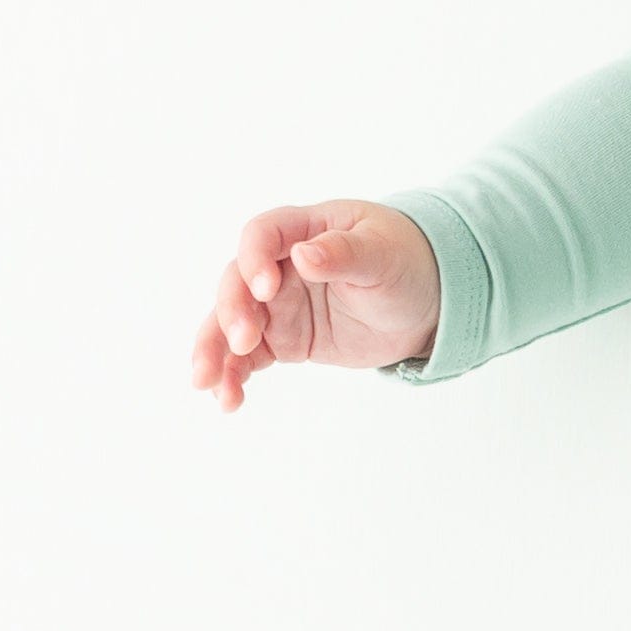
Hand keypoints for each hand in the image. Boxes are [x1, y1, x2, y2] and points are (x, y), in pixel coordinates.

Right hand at [190, 202, 443, 408]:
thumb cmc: (404, 263)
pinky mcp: (282, 340)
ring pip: (231, 324)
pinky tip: (228, 400)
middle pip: (236, 282)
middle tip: (242, 341)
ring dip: (215, 351)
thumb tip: (304, 255)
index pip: (262, 236)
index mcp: (302, 230)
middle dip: (232, 311)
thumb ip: (344, 253)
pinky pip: (248, 357)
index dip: (255, 260)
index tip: (266, 290)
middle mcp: (279, 266)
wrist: (424, 303)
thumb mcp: (383, 255)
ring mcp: (276, 305)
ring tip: (206, 383)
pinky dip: (234, 376)